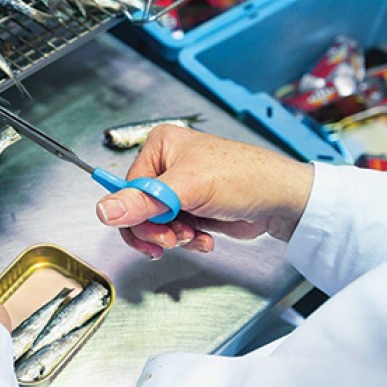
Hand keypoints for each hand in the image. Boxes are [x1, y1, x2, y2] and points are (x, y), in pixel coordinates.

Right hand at [95, 125, 314, 259]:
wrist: (282, 200)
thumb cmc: (245, 178)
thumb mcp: (187, 190)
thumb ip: (143, 202)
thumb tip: (104, 210)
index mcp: (159, 147)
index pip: (127, 189)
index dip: (137, 216)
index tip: (155, 232)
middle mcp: (167, 165)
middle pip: (138, 209)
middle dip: (157, 230)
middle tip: (173, 239)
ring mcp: (179, 188)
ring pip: (155, 224)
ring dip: (174, 236)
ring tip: (195, 235)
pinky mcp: (192, 208)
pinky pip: (172, 230)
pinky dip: (186, 239)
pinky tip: (203, 237)